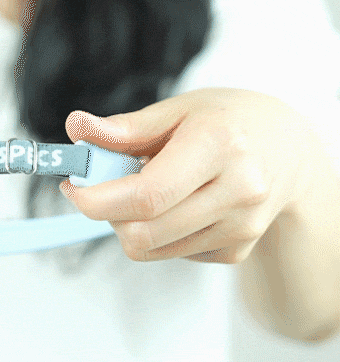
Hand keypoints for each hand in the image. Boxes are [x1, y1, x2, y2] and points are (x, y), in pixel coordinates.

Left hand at [58, 87, 319, 263]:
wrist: (290, 149)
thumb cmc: (225, 121)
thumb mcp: (177, 109)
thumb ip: (124, 127)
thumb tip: (75, 127)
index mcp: (220, 145)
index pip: (147, 195)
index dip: (97, 199)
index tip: (73, 187)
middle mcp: (239, 190)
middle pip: (144, 232)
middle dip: (106, 213)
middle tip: (98, 186)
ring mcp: (242, 226)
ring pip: (151, 249)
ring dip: (127, 224)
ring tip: (143, 189)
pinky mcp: (237, 250)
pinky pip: (170, 253)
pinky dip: (156, 232)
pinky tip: (174, 203)